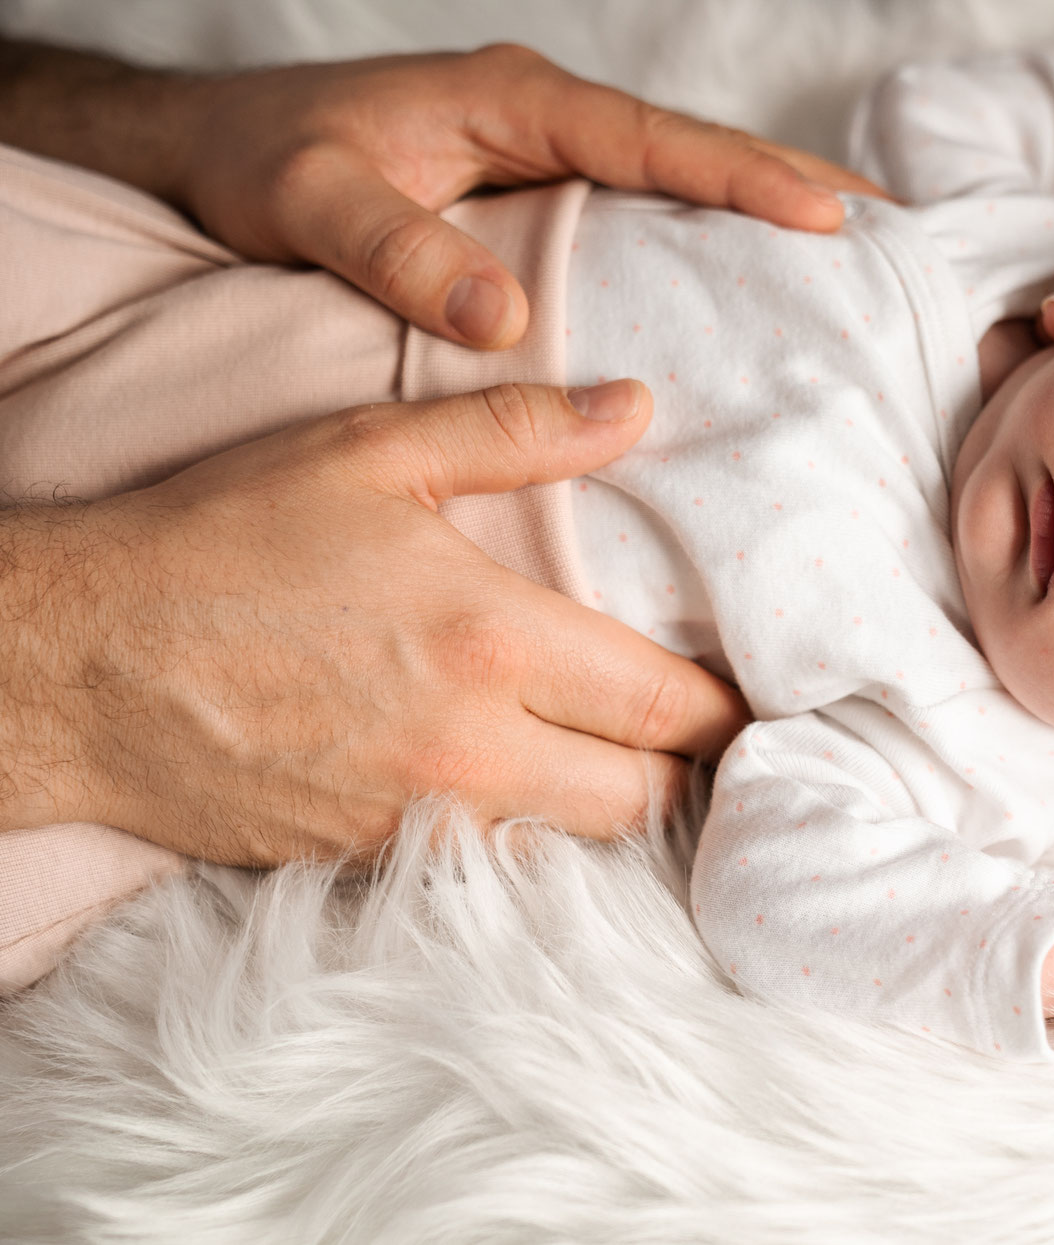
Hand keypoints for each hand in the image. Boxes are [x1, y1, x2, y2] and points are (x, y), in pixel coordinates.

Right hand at [0, 379, 747, 864]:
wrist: (71, 661)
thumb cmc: (222, 540)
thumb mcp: (371, 453)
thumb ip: (518, 431)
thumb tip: (638, 405)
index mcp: (494, 643)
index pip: (668, 706)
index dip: (729, 710)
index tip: (758, 696)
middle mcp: (471, 750)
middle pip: (643, 800)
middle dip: (688, 771)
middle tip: (702, 735)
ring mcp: (415, 822)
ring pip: (573, 849)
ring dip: (614, 812)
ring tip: (629, 762)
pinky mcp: (361, 865)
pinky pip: (486, 870)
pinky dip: (528, 840)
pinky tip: (527, 789)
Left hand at [161, 44, 886, 349]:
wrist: (206, 142)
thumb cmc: (255, 161)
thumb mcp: (306, 201)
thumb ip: (397, 251)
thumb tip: (506, 318)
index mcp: (513, 98)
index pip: (652, 138)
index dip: (743, 176)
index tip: (827, 217)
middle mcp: (548, 113)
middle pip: (700, 146)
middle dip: (801, 184)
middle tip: (900, 234)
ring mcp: (552, 148)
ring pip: (687, 174)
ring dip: (773, 206)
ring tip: (866, 258)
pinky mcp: (545, 187)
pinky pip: (652, 206)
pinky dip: (718, 231)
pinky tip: (760, 278)